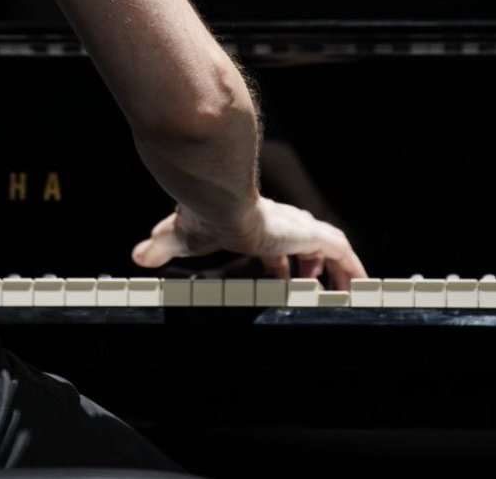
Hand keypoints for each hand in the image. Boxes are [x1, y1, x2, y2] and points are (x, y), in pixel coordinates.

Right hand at [131, 197, 367, 289]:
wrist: (217, 203)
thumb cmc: (202, 216)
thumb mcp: (180, 237)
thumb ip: (161, 247)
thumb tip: (136, 257)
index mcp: (255, 224)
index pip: (274, 243)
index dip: (279, 262)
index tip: (280, 278)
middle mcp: (280, 222)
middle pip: (304, 243)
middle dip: (309, 265)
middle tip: (313, 284)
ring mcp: (296, 227)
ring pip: (327, 247)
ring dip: (336, 269)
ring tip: (344, 291)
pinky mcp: (307, 233)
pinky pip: (341, 251)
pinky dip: (351, 268)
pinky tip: (359, 285)